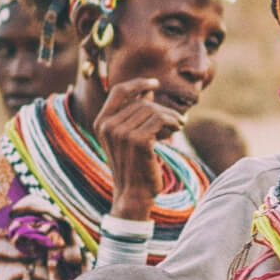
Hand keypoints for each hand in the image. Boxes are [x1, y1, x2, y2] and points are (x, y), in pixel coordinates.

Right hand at [94, 78, 180, 220]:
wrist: (133, 195)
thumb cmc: (134, 167)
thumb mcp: (130, 137)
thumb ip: (135, 114)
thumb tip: (148, 90)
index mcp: (101, 122)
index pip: (119, 91)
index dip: (138, 83)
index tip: (155, 84)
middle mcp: (108, 126)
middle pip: (141, 101)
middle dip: (162, 109)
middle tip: (177, 120)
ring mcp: (121, 133)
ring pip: (152, 109)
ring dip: (170, 116)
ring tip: (178, 125)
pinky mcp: (138, 141)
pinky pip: (160, 120)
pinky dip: (172, 122)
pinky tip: (177, 130)